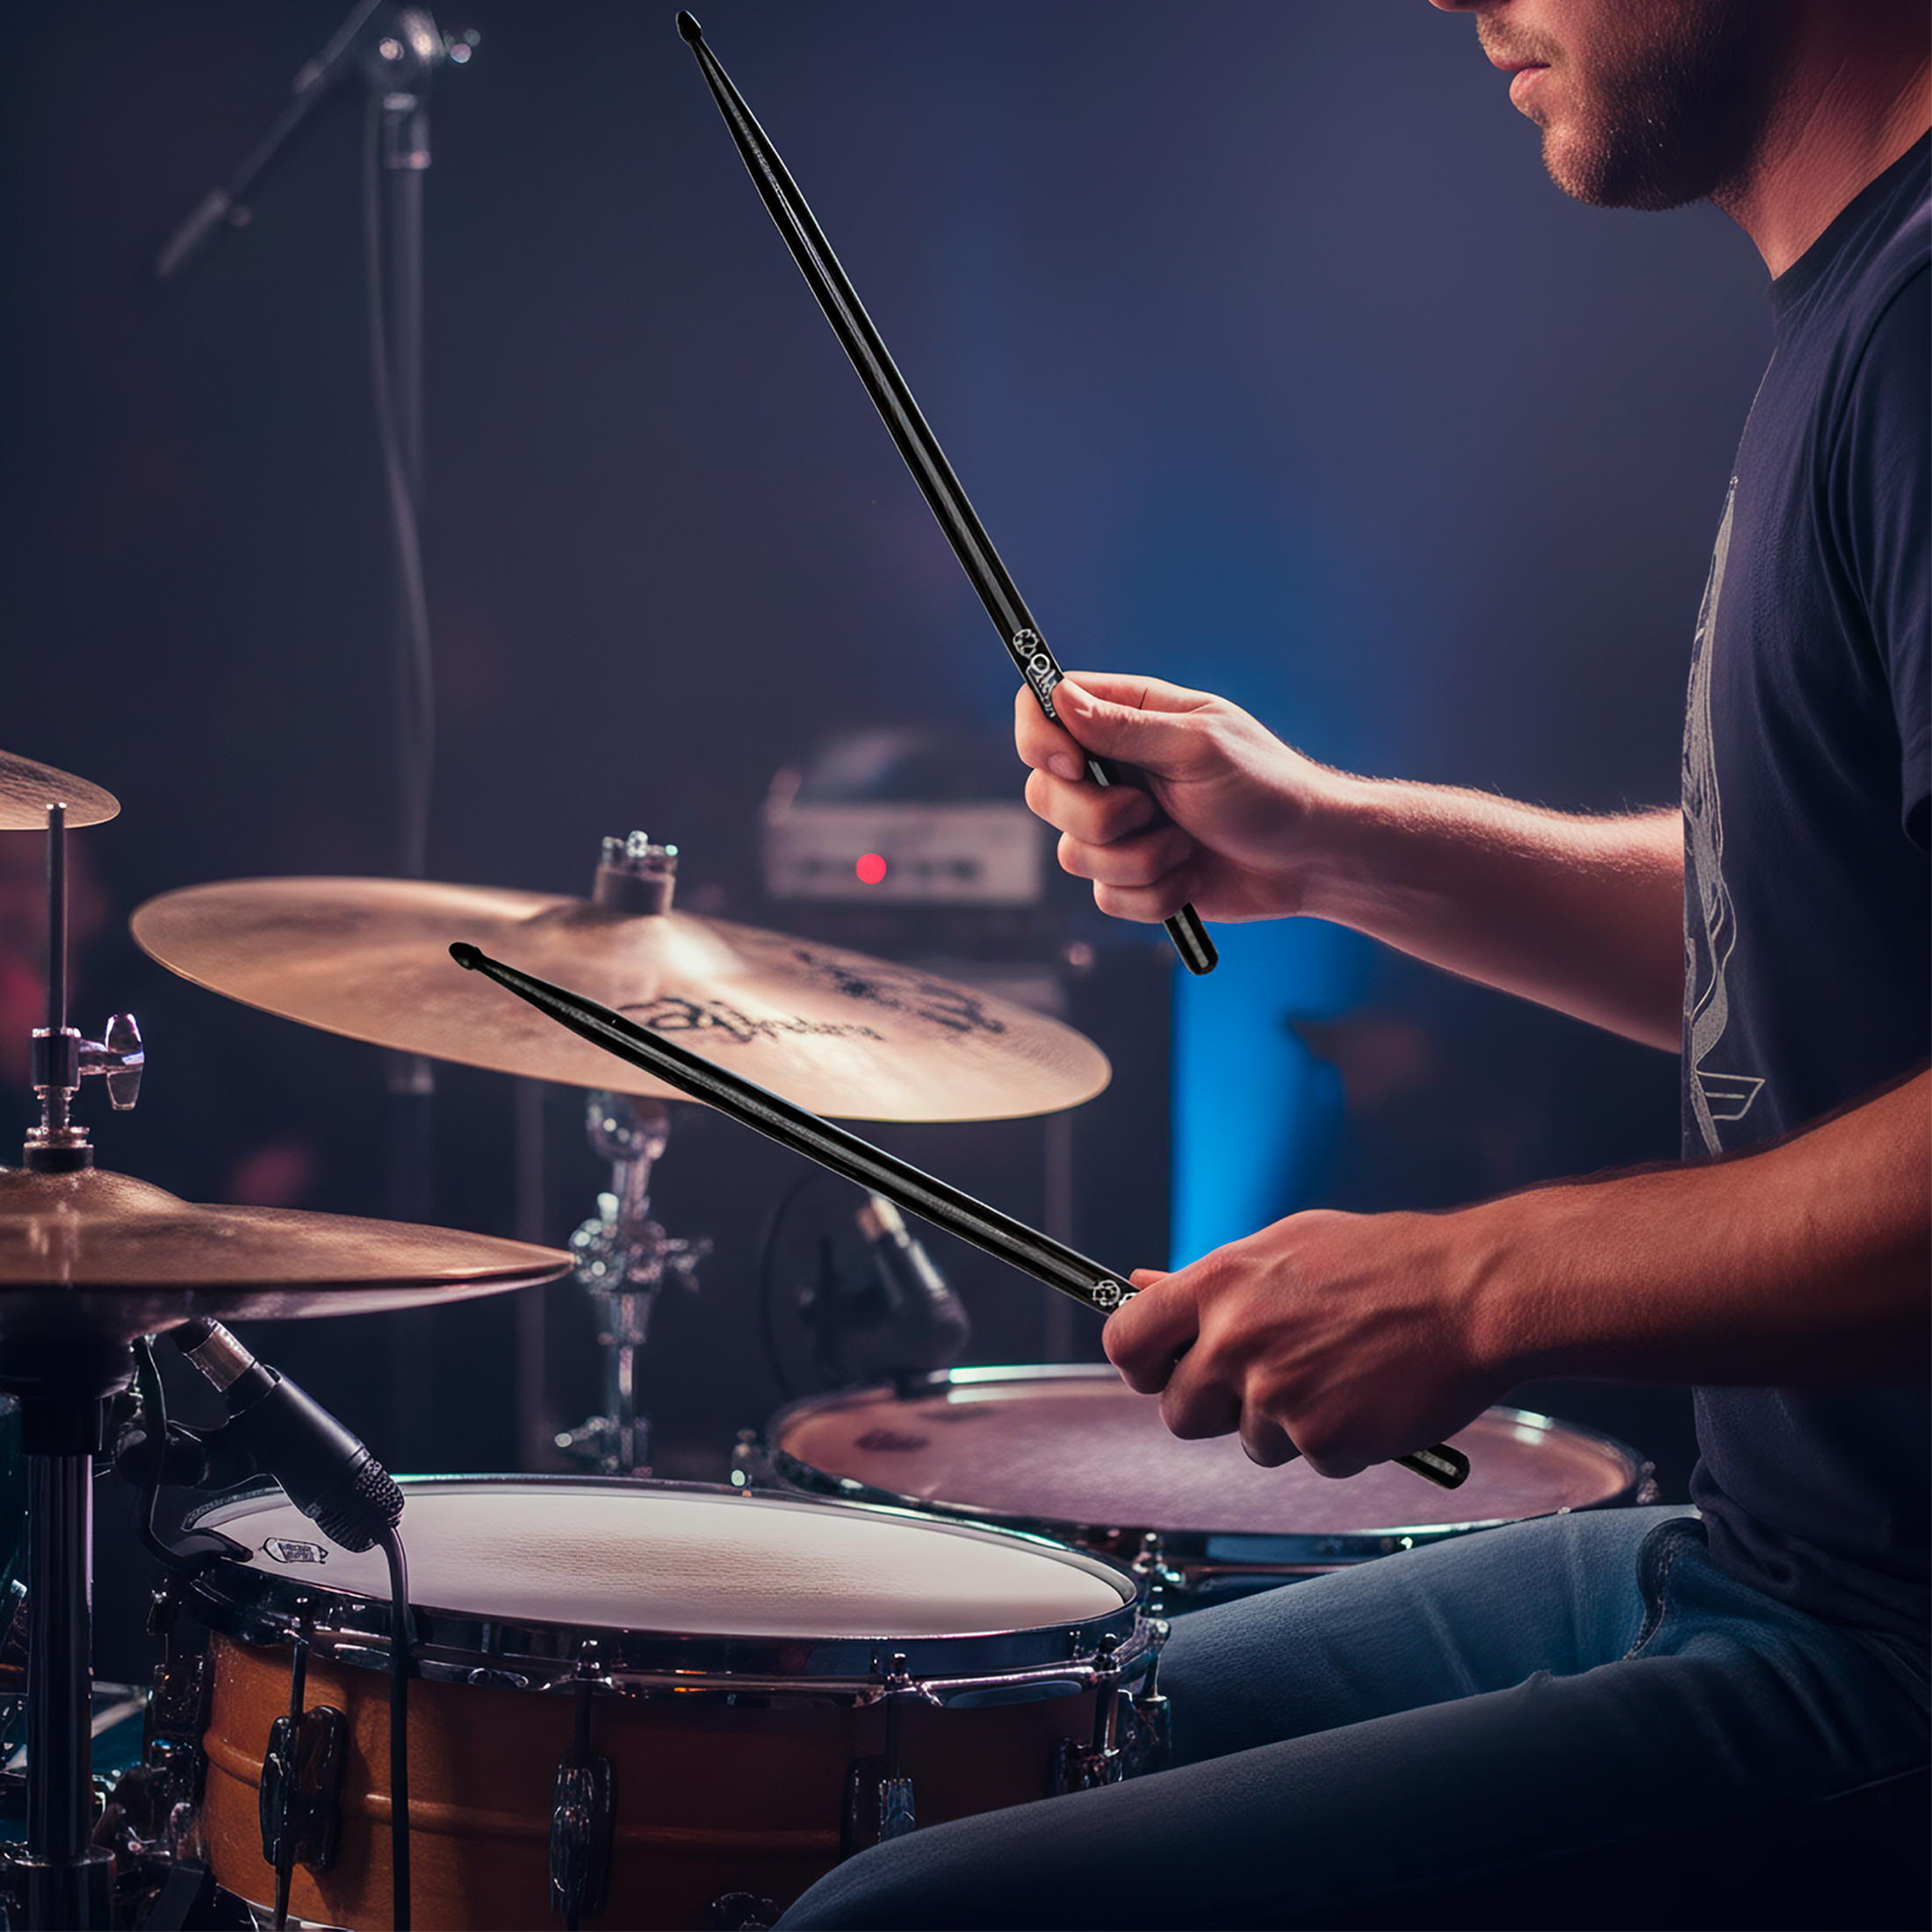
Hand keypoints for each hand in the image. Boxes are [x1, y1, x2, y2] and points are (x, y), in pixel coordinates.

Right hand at [1013, 672, 1349, 926]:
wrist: (1309, 861)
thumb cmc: (1266, 789)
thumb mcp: (1199, 747)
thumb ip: (1126, 727)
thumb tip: (1058, 697)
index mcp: (1129, 720)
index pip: (1044, 711)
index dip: (1038, 736)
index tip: (1069, 763)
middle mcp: (1115, 770)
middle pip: (1043, 791)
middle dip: (1092, 816)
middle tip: (1145, 812)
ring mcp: (1122, 827)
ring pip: (1073, 853)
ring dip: (1135, 860)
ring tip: (1184, 847)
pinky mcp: (1134, 876)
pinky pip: (1106, 897)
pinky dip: (1151, 895)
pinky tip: (1190, 878)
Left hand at [1104, 1209, 1505, 1475]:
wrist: (1473, 1294)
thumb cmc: (1384, 1263)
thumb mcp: (1285, 1247)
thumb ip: (1212, 1279)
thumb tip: (1140, 1288)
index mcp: (1219, 1284)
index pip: (1126, 1342)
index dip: (1140, 1364)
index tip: (1161, 1369)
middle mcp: (1236, 1340)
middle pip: (1177, 1413)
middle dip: (1213, 1408)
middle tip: (1264, 1381)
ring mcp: (1276, 1396)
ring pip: (1249, 1442)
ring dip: (1284, 1424)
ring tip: (1338, 1373)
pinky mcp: (1321, 1441)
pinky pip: (1308, 1461)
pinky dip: (1337, 1441)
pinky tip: (1368, 1397)